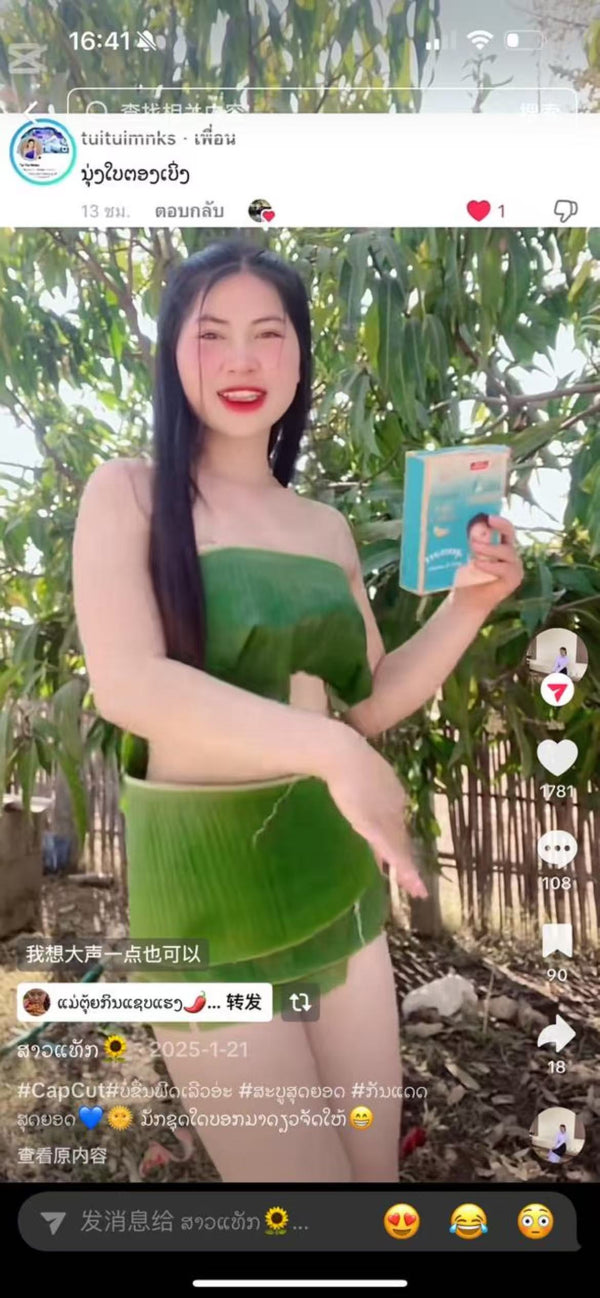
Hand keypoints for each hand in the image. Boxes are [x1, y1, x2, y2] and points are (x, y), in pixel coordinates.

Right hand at [323, 731, 427, 899]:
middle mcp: (394, 808)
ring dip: (408, 871)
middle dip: (407, 864)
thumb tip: (356, 800)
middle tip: (416, 887)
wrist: (342, 752)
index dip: (398, 844)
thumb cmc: (343, 756)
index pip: (395, 824)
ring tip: (416, 889)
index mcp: (392, 794)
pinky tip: (409, 878)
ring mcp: (385, 816)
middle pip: (401, 840)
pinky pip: (390, 849)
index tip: (400, 862)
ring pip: (399, 849)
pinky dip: (401, 865)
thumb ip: (360, 791)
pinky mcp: (374, 825)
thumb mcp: (355, 776)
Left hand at [454, 515, 522, 613]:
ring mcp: (514, 566)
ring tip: (474, 547)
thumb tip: (467, 522)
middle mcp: (510, 553)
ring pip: (507, 551)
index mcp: (500, 544)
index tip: (488, 515)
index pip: (504, 527)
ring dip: (489, 548)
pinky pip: (505, 568)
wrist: (466, 601)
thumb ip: (472, 541)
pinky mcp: (514, 579)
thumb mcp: (467, 555)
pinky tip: (478, 563)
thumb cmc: (466, 576)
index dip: (499, 520)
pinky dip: (491, 565)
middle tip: (488, 521)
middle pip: (510, 533)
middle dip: (501, 525)